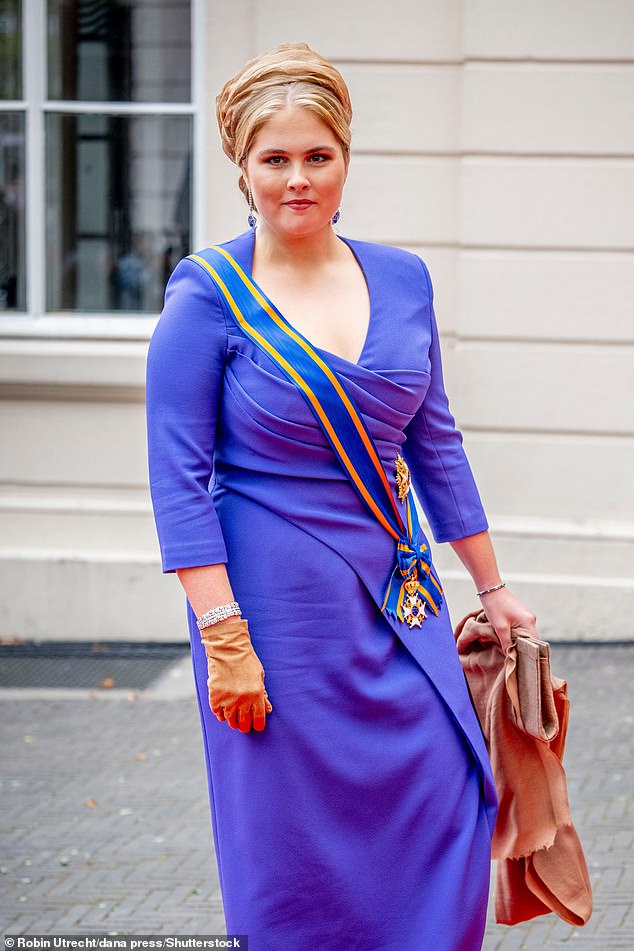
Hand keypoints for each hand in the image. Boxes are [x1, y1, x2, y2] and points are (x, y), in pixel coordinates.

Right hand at [200, 617, 272, 732]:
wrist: (228, 649)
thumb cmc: (246, 660)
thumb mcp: (260, 676)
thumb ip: (263, 694)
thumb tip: (267, 709)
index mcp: (256, 694)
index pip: (258, 718)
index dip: (258, 725)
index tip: (257, 727)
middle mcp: (242, 700)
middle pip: (244, 722)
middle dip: (246, 726)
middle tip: (246, 726)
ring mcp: (228, 699)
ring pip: (231, 720)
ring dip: (234, 723)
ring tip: (235, 723)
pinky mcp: (215, 697)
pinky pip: (218, 713)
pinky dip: (221, 716)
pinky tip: (224, 715)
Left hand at [478, 586, 537, 653]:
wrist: (490, 589)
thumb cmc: (495, 606)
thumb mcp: (500, 627)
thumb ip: (506, 643)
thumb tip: (511, 657)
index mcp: (528, 622)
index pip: (534, 643)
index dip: (527, 653)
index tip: (520, 661)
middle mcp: (531, 619)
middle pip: (529, 640)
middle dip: (521, 648)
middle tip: (512, 657)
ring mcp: (526, 616)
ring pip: (524, 634)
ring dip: (516, 641)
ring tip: (507, 648)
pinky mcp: (520, 614)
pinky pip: (520, 628)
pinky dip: (514, 634)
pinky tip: (505, 638)